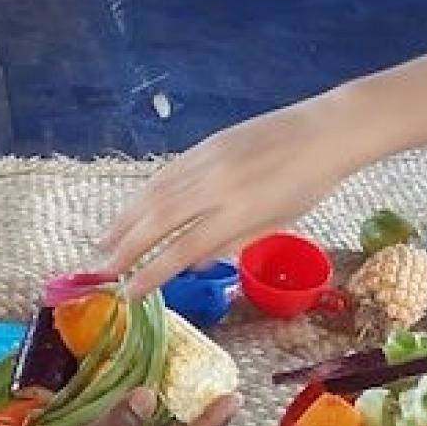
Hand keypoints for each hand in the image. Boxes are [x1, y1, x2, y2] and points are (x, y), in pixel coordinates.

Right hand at [101, 96, 365, 295]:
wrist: (323, 131)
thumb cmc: (309, 184)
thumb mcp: (276, 222)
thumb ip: (232, 242)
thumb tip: (194, 261)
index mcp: (240, 212)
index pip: (184, 249)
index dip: (153, 274)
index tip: (129, 294)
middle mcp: (217, 186)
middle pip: (160, 220)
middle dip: (127, 248)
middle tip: (102, 271)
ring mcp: (208, 161)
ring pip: (155, 192)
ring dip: (125, 219)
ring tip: (104, 242)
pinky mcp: (206, 144)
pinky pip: (167, 172)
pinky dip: (144, 193)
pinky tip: (132, 207)